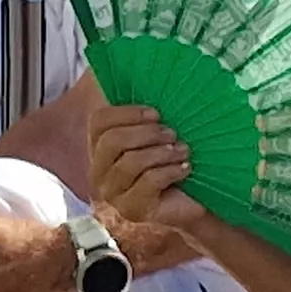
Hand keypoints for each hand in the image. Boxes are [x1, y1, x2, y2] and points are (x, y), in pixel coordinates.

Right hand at [89, 104, 211, 237]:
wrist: (191, 204)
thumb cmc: (172, 166)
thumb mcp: (158, 138)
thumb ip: (147, 118)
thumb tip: (148, 81)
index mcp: (101, 148)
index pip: (99, 122)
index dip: (127, 113)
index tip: (156, 113)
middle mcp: (99, 172)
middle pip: (112, 141)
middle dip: (146, 133)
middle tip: (172, 133)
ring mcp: (113, 194)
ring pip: (130, 162)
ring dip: (162, 152)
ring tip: (183, 151)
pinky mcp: (131, 210)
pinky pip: (148, 181)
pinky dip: (171, 171)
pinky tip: (184, 169)